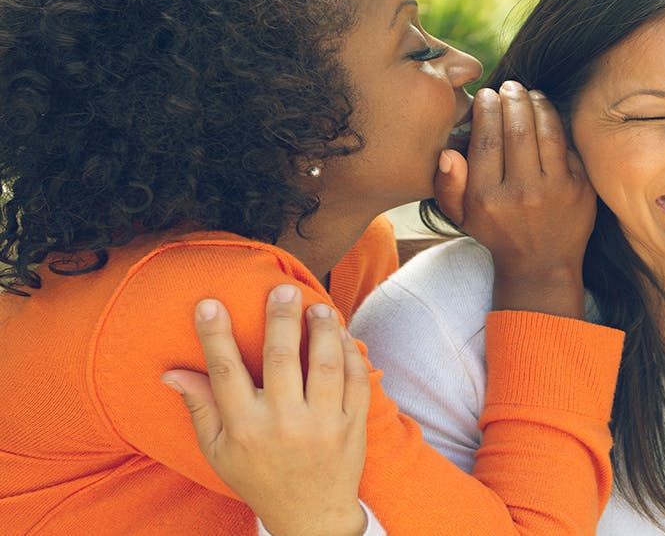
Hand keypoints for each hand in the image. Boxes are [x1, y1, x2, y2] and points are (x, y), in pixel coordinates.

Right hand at [161, 284, 369, 535]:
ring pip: (325, 364)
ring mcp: (323, 424)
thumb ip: (200, 408)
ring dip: (323, 329)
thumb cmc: (259, 478)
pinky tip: (341, 334)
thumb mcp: (219, 452)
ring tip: (318, 306)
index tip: (210, 304)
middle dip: (281, 318)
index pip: (226, 372)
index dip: (215, 335)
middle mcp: (284, 423)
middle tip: (282, 289)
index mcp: (246, 428)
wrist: (310, 515)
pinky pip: (356, 380)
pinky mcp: (352, 425)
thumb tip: (171, 373)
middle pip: (281, 359)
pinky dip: (351, 353)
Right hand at [434, 81, 594, 317]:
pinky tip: (547, 111)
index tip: (487, 95)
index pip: (486, 141)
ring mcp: (554, 191)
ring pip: (545, 131)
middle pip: (516, 130)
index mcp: (488, 199)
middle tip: (509, 86)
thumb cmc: (497, 233)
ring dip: (537, 104)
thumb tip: (448, 153)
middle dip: (512, 99)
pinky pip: (567, 145)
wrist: (542, 265)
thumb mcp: (462, 217)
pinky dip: (556, 122)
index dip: (487, 111)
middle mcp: (521, 194)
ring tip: (528, 93)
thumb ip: (447, 186)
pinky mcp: (580, 189)